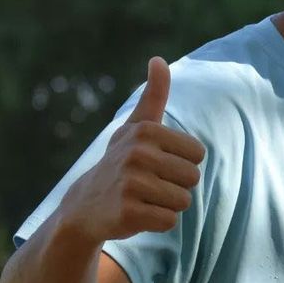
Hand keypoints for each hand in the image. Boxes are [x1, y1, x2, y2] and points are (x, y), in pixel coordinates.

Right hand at [57, 57, 205, 245]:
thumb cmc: (121, 162)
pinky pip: (169, 221)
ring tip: (142, 199)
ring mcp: (131, 183)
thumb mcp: (136, 127)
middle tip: (148, 185)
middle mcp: (137, 154)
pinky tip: (135, 214)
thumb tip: (158, 59)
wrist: (84, 206)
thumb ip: (153, 95)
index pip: (198, 154)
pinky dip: (157, 222)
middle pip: (193, 178)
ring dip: (167, 205)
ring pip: (183, 201)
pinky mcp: (128, 212)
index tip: (157, 165)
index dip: (182, 164)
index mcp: (146, 131)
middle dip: (175, 186)